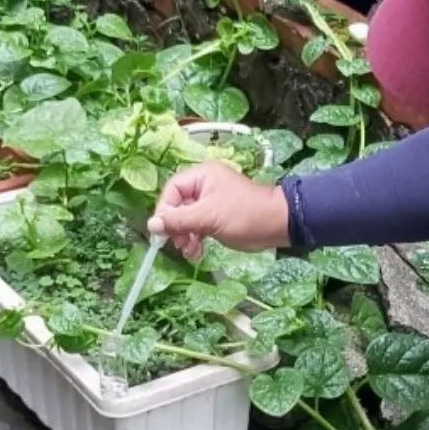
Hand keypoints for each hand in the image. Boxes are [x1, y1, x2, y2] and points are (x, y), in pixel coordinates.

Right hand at [148, 161, 289, 260]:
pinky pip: (197, 227)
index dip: (165, 210)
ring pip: (186, 219)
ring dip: (184, 237)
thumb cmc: (244, 214)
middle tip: (179, 244)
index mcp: (202, 176)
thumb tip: (152, 224)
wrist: (277, 225)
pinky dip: (194, 240)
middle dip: (176, 227)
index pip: (172, 190)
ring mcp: (211, 203)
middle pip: (177, 206)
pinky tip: (197, 253)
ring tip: (190, 252)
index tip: (164, 230)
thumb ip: (178, 220)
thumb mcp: (208, 217)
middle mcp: (204, 186)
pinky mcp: (216, 218)